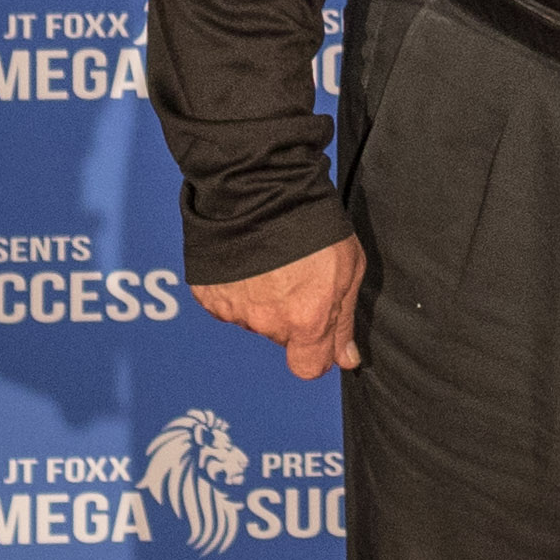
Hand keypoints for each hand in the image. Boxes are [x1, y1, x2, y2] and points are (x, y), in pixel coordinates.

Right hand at [192, 235, 366, 379]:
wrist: (260, 190)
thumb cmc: (313, 225)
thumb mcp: (349, 268)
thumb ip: (344, 320)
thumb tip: (346, 359)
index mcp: (306, 321)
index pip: (308, 368)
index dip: (317, 353)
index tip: (321, 335)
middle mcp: (267, 323)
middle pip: (282, 336)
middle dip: (292, 316)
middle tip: (298, 277)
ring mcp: (234, 310)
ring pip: (254, 319)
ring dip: (263, 300)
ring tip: (272, 262)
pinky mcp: (209, 295)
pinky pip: (227, 303)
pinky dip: (237, 289)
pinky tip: (248, 262)